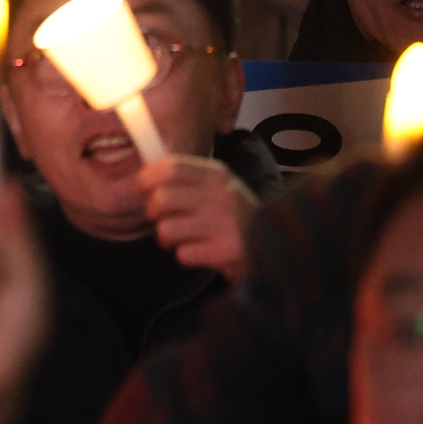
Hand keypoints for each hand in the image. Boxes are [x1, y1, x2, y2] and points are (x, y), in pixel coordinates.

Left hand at [138, 153, 257, 282]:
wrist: (278, 247)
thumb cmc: (237, 217)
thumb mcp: (219, 187)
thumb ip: (188, 179)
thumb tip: (144, 178)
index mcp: (217, 174)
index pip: (170, 167)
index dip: (148, 178)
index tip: (144, 190)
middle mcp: (221, 194)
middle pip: (161, 199)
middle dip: (154, 214)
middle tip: (165, 220)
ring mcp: (224, 223)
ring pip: (166, 229)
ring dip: (168, 239)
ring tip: (183, 239)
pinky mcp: (226, 251)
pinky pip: (183, 254)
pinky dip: (186, 256)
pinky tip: (201, 253)